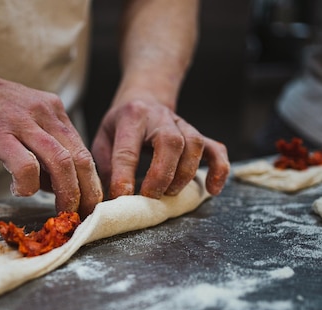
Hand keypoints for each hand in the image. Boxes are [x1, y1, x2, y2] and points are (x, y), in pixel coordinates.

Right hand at [0, 63, 102, 215]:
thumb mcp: (19, 120)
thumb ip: (40, 148)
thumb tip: (56, 184)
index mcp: (52, 110)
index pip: (83, 150)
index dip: (90, 182)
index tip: (89, 205)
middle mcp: (43, 113)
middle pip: (81, 159)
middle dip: (87, 193)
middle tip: (85, 217)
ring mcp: (21, 122)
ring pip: (62, 163)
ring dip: (67, 194)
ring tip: (62, 214)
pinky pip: (26, 166)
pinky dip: (28, 186)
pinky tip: (19, 192)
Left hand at [91, 98, 229, 198]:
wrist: (144, 97)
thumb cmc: (121, 125)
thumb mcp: (103, 139)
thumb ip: (105, 167)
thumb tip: (109, 199)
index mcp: (131, 117)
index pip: (128, 149)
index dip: (125, 175)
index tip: (121, 196)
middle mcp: (160, 118)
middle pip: (170, 142)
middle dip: (161, 174)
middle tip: (150, 196)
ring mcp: (183, 125)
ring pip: (195, 145)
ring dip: (184, 174)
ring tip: (170, 193)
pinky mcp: (198, 134)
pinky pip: (216, 150)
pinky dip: (218, 170)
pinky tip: (212, 189)